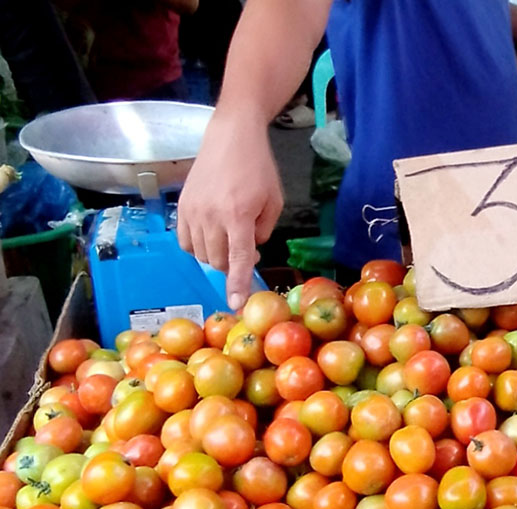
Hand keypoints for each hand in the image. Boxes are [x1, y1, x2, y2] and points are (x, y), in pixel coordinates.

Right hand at [177, 113, 281, 309]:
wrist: (231, 137)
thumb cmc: (258, 168)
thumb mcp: (274, 201)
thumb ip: (263, 230)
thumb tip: (250, 251)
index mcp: (238, 215)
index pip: (236, 259)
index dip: (236, 284)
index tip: (235, 304)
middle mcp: (211, 216)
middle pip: (217, 261)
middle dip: (232, 264)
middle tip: (246, 249)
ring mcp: (192, 212)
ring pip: (201, 254)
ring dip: (217, 255)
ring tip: (230, 236)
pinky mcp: (181, 207)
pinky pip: (185, 242)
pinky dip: (199, 247)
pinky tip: (212, 235)